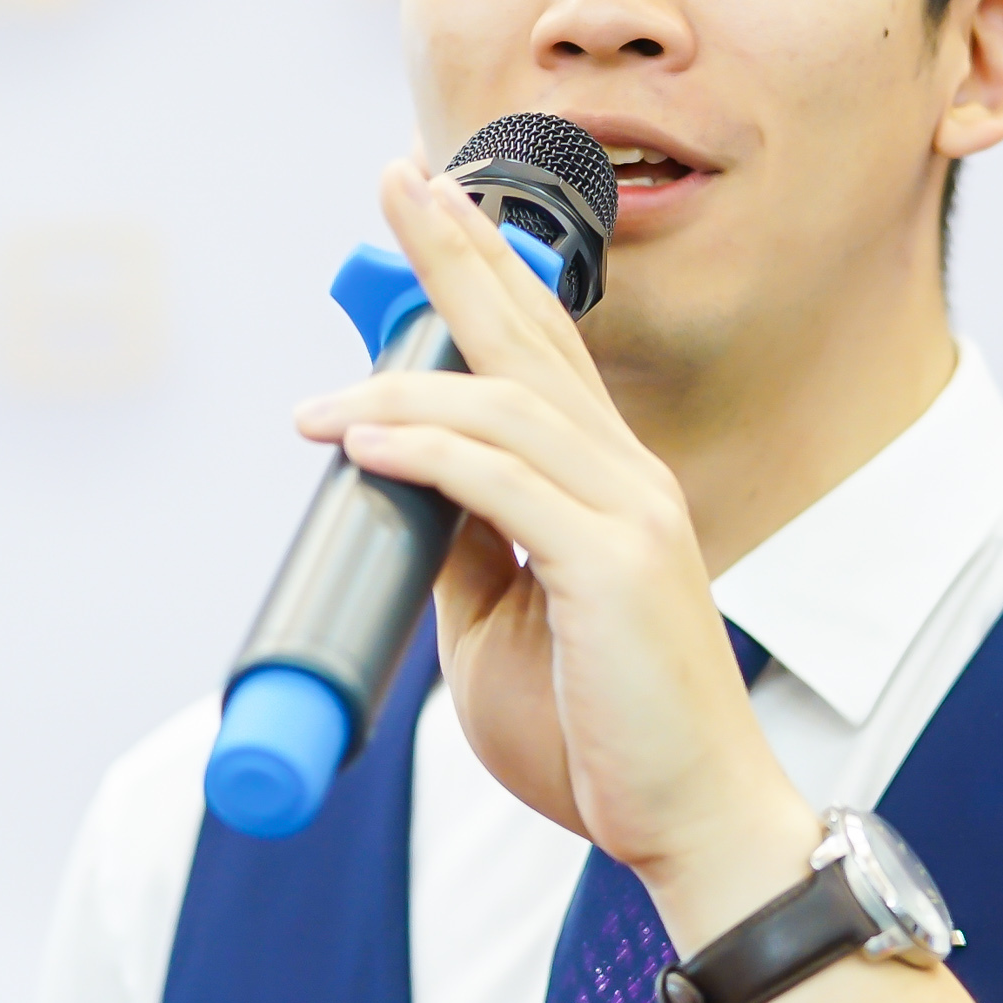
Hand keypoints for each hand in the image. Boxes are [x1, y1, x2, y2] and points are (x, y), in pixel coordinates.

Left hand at [294, 162, 813, 938]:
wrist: (691, 825)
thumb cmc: (603, 740)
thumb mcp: (498, 629)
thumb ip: (459, 552)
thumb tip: (391, 494)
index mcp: (608, 486)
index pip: (539, 351)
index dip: (484, 272)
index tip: (428, 205)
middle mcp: (628, 478)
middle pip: (530, 337)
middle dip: (459, 252)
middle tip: (398, 177)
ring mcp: (629, 515)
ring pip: (500, 406)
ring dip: (396, 393)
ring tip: (312, 406)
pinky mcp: (615, 566)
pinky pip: (500, 485)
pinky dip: (425, 455)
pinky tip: (360, 445)